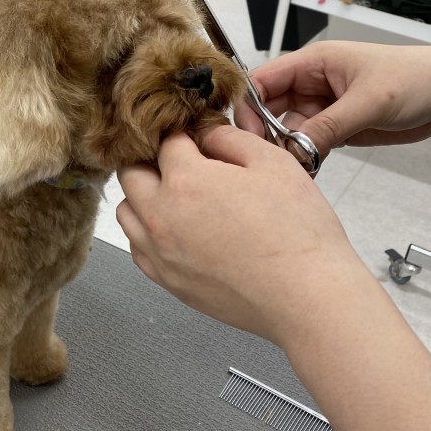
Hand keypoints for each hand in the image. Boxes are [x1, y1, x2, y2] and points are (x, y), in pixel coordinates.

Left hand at [116, 126, 364, 345]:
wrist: (304, 296)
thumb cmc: (295, 230)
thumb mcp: (272, 163)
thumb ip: (229, 140)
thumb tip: (206, 136)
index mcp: (185, 181)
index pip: (166, 143)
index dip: (184, 135)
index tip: (197, 138)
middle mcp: (160, 216)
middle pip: (130, 174)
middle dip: (150, 160)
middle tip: (179, 162)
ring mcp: (159, 252)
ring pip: (126, 213)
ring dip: (142, 197)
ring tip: (175, 196)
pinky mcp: (167, 281)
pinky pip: (137, 248)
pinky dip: (146, 232)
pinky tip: (175, 230)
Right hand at [235, 42, 430, 158]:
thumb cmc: (416, 78)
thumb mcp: (370, 101)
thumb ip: (329, 125)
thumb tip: (294, 150)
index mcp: (312, 63)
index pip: (262, 81)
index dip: (248, 107)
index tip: (248, 134)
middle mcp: (310, 85)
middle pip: (267, 110)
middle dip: (265, 134)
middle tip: (270, 158)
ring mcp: (320, 108)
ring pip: (285, 132)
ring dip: (286, 150)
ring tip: (294, 166)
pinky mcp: (332, 128)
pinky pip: (306, 145)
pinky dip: (303, 158)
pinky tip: (307, 169)